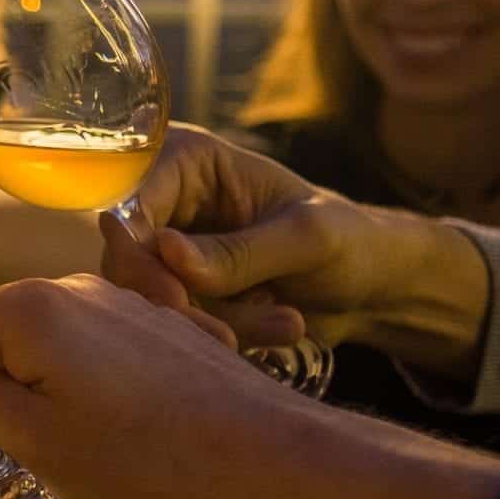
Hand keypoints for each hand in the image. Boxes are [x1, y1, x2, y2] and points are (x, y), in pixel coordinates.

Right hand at [0, 274, 314, 498]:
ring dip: (23, 392)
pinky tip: (103, 436)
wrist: (273, 456)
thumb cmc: (149, 459)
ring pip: (41, 339)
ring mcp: (124, 304)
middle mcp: (73, 290)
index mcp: (28, 310)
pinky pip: (91, 347)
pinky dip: (74, 386)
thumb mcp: (32, 437)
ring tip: (48, 454)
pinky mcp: (162, 328)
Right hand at [117, 125, 479, 355]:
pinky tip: (282, 328)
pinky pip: (178, 325)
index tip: (174, 299)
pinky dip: (226, 336)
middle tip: (230, 336)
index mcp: (186, 162)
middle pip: (127, 261)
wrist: (372, 286)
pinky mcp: (184, 294)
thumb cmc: (347, 239)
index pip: (129, 206)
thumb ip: (239, 251)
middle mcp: (165, 203)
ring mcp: (171, 253)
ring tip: (286, 324)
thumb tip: (166, 253)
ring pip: (151, 302)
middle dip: (180, 305)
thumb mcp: (306, 239)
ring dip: (216, 324)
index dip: (139, 256)